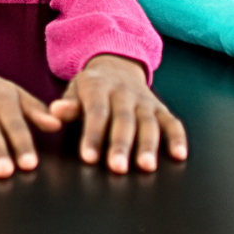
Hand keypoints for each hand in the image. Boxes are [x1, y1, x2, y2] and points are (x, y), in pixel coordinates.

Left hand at [49, 54, 187, 172]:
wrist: (117, 66)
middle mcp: (124, 93)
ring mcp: (145, 101)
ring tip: (146, 166)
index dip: (92, 135)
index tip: (88, 158)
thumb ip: (67, 105)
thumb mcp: (75, 91)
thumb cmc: (91, 89)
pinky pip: (172, 122)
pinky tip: (179, 155)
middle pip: (123, 120)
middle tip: (118, 168)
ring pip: (148, 123)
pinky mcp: (161, 109)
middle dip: (121, 145)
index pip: (96, 112)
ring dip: (148, 145)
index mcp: (99, 87)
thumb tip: (54, 112)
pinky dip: (177, 138)